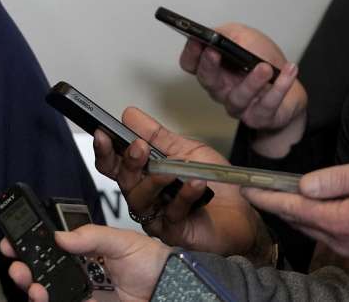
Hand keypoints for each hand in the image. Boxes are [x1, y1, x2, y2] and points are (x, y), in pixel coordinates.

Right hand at [1, 225, 168, 301]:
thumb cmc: (156, 264)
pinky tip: (43, 296)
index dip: (30, 243)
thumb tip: (60, 237)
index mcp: (87, 251)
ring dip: (32, 287)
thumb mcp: (123, 241)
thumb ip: (91, 236)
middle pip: (43, 270)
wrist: (176, 291)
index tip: (13, 240)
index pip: (51, 247)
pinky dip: (48, 301)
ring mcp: (84, 294)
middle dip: (24, 266)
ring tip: (32, 284)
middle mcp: (82, 273)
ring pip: (48, 291)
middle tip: (17, 263)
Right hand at [92, 107, 271, 260]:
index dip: (105, 150)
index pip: (114, 164)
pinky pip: (171, 212)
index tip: (102, 134)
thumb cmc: (218, 186)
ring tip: (170, 169)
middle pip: (122, 180)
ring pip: (140, 198)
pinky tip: (196, 183)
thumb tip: (130, 115)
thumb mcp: (188, 151)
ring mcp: (157, 215)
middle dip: (128, 162)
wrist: (245, 214)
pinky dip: (184, 196)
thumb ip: (158, 136)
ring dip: (154, 180)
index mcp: (145, 175)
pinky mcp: (173, 232)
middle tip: (139, 148)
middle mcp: (146, 195)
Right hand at [179, 23, 306, 157]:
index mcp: (214, 69)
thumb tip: (215, 34)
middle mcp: (221, 89)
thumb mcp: (245, 37)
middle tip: (215, 51)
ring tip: (264, 67)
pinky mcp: (258, 117)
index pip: (190, 64)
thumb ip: (228, 34)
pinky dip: (280, 86)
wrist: (290, 89)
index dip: (191, 53)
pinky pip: (267, 105)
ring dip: (251, 82)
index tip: (197, 41)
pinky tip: (289, 70)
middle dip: (209, 66)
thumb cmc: (263, 60)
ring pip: (238, 98)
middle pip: (207, 81)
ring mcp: (238, 105)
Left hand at [244, 158, 348, 258]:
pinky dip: (311, 219)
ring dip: (292, 212)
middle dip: (273, 204)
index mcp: (342, 219)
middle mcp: (343, 238)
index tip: (245, 187)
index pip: (292, 207)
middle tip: (254, 188)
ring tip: (274, 194)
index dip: (266, 197)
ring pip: (310, 228)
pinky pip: (325, 233)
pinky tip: (308, 206)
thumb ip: (336, 179)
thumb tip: (303, 185)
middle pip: (297, 220)